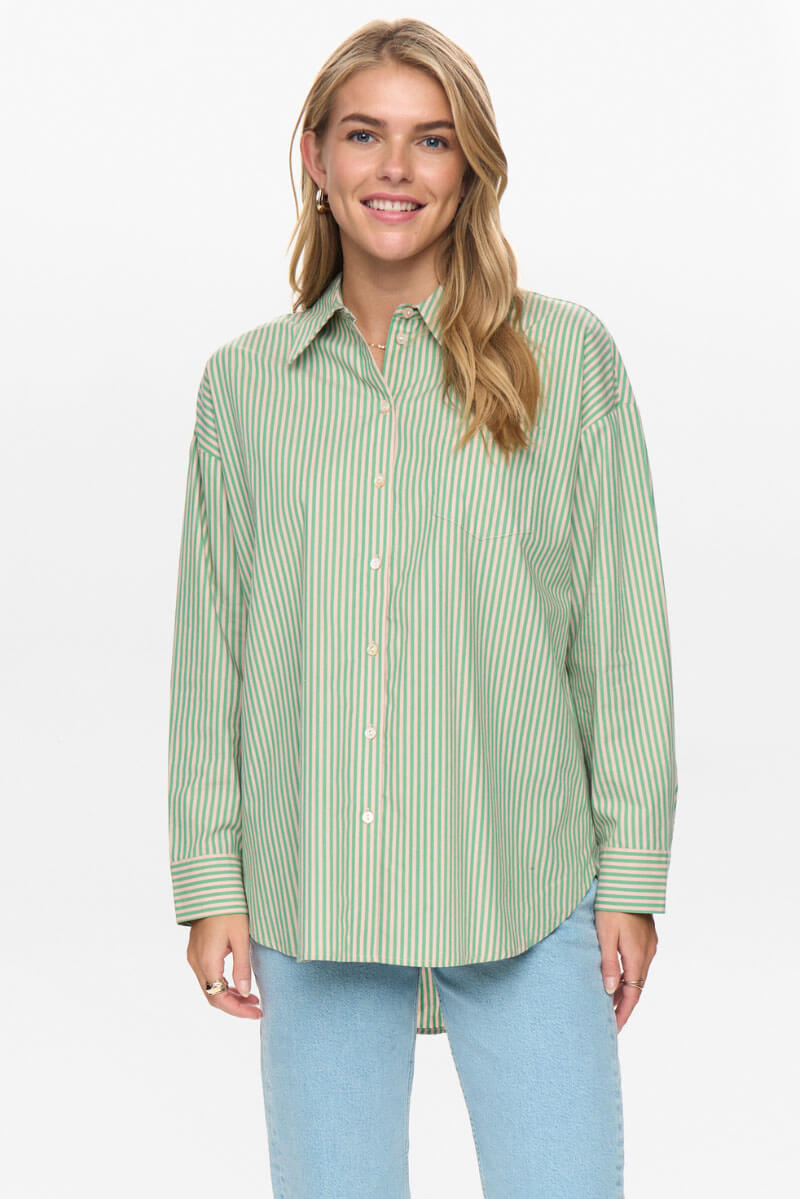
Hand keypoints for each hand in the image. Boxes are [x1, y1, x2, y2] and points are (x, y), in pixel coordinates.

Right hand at [186, 913, 262, 1018]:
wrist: (212, 889)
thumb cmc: (230, 909)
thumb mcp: (241, 937)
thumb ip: (242, 967)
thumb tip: (245, 993)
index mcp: (207, 960)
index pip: (219, 997)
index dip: (238, 1010)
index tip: (257, 1013)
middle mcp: (196, 962)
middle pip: (212, 996)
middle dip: (235, 1006)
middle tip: (257, 1009)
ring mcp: (194, 957)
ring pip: (209, 988)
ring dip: (229, 996)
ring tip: (252, 1000)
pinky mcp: (196, 951)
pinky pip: (207, 976)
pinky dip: (222, 984)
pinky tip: (238, 985)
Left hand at [594, 910, 657, 1032]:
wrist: (629, 882)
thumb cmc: (612, 905)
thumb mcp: (605, 935)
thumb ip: (608, 963)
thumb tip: (609, 992)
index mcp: (637, 957)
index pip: (632, 995)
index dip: (623, 1013)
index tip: (614, 1029)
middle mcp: (647, 954)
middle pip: (636, 987)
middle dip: (623, 1005)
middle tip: (609, 1020)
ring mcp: (649, 945)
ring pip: (638, 975)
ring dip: (625, 989)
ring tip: (610, 1002)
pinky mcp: (647, 937)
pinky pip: (638, 963)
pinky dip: (628, 975)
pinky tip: (617, 976)